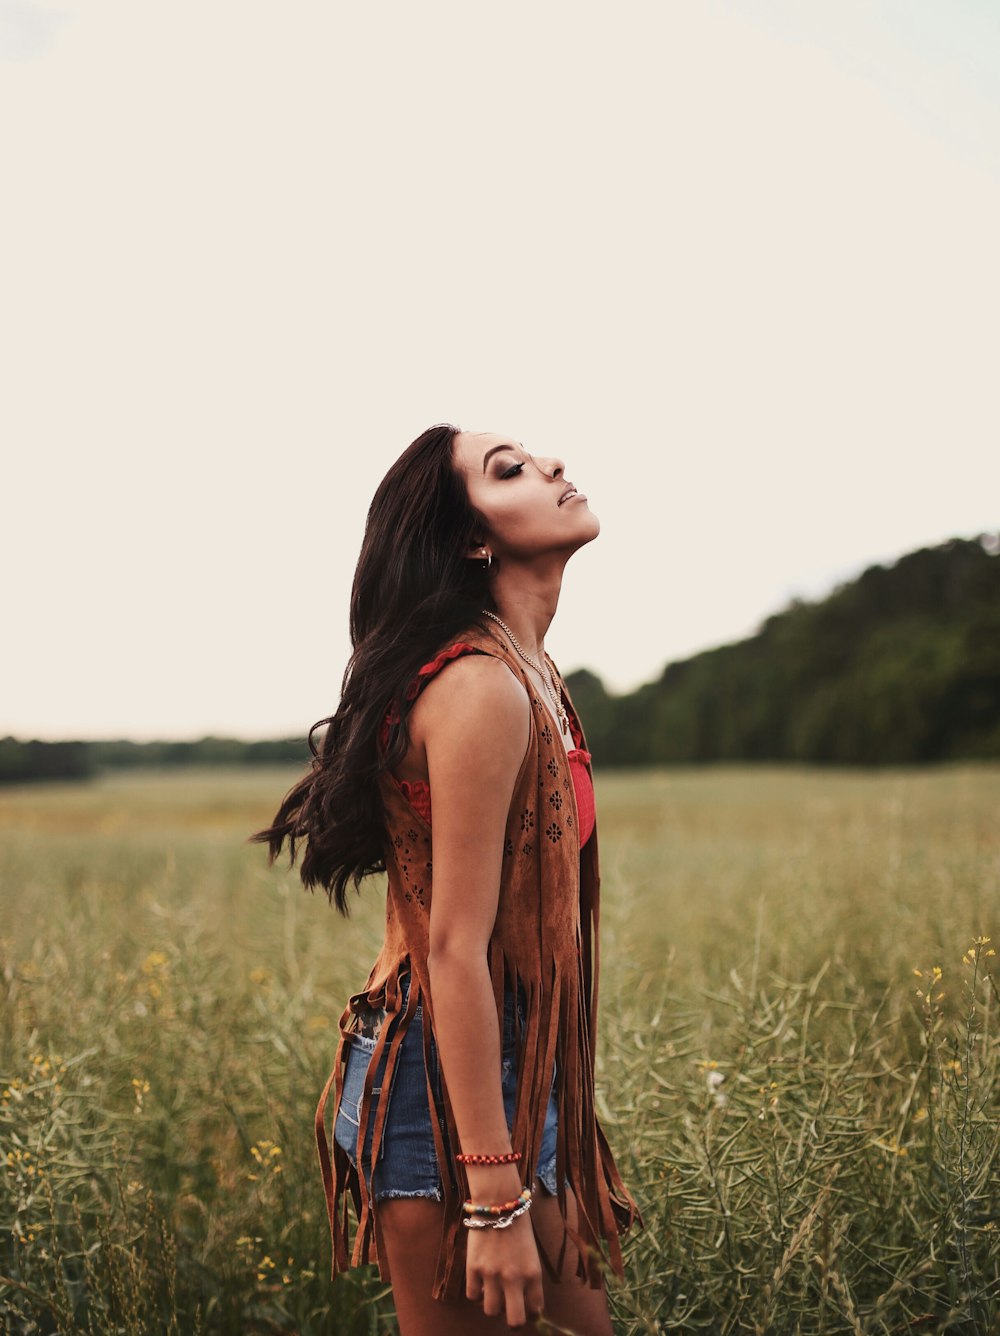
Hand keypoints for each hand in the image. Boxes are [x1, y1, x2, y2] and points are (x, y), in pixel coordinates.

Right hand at [466, 1213, 544, 1327]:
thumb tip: (521, 1300)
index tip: (527, 1309)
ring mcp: (492, 1275)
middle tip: (509, 1310)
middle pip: (514, 1321)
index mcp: (534, 1274)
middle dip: (513, 1320)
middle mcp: (514, 1278)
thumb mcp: (531, 1253)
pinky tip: (480, 1282)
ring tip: (492, 1292)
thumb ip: (528, 1277)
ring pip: (491, 1311)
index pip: (536, 1311)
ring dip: (492, 1304)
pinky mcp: (474, 1268)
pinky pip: (472, 1296)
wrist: (498, 1202)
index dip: (531, 1313)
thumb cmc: (518, 1226)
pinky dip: (476, 1292)